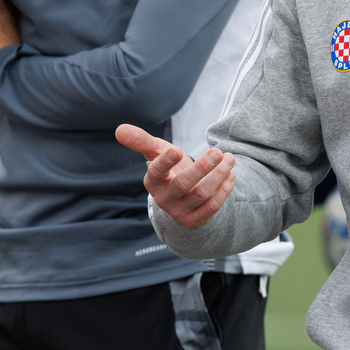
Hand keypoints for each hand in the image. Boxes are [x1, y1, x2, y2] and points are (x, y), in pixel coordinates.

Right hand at [115, 124, 235, 228]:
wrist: (179, 198)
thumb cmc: (167, 168)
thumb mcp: (155, 152)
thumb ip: (140, 140)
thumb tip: (118, 129)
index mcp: (153, 181)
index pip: (156, 173)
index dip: (165, 162)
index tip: (177, 150)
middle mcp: (164, 199)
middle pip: (184, 184)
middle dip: (202, 167)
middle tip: (218, 151)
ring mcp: (180, 211)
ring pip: (201, 194)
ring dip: (218, 175)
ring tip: (230, 158)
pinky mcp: (195, 220)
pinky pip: (212, 207)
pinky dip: (224, 190)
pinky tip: (231, 175)